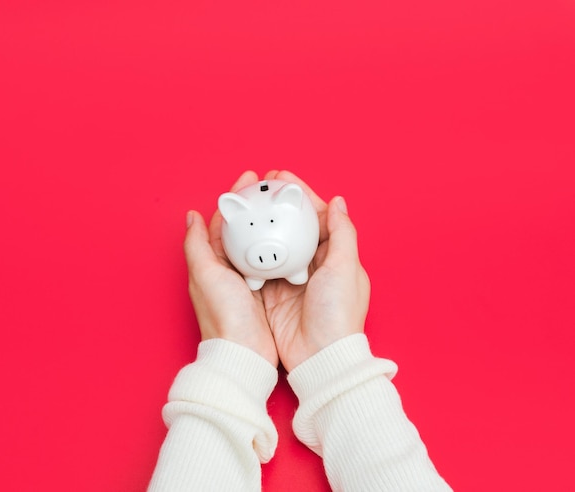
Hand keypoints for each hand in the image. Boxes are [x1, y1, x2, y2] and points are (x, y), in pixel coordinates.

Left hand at [184, 171, 278, 366]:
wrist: (246, 353)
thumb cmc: (225, 316)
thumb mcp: (205, 274)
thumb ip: (197, 244)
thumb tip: (191, 217)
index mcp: (213, 262)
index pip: (224, 222)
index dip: (237, 198)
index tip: (251, 180)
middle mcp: (231, 269)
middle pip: (245, 229)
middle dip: (259, 206)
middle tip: (275, 187)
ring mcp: (251, 280)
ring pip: (262, 242)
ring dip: (274, 223)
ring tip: (289, 205)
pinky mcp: (270, 290)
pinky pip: (278, 260)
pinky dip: (285, 245)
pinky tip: (298, 237)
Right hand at [260, 170, 370, 371]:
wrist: (319, 356)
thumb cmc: (338, 314)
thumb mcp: (345, 268)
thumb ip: (342, 233)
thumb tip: (337, 202)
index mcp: (333, 256)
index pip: (315, 216)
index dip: (300, 195)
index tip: (283, 178)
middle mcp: (311, 264)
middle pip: (292, 225)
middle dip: (277, 204)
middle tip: (261, 185)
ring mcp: (290, 278)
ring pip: (274, 242)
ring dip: (262, 222)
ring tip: (247, 202)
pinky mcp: (272, 292)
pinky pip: (258, 264)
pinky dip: (250, 248)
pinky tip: (240, 234)